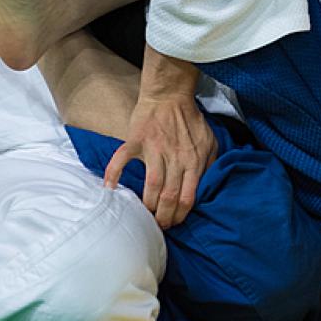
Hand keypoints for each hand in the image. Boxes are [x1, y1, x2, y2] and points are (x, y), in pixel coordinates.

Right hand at [103, 48, 217, 228]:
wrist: (170, 95)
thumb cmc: (190, 120)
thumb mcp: (210, 141)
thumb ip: (209, 165)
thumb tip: (206, 188)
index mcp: (194, 160)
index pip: (188, 197)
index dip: (180, 215)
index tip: (174, 223)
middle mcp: (175, 157)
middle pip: (169, 197)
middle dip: (163, 217)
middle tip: (158, 226)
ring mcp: (154, 149)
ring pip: (152, 185)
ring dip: (147, 205)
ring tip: (143, 215)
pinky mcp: (136, 140)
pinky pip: (121, 159)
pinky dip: (113, 174)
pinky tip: (110, 189)